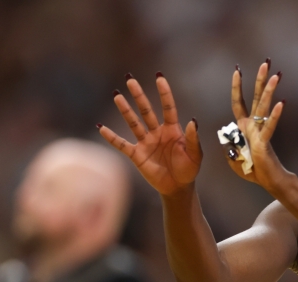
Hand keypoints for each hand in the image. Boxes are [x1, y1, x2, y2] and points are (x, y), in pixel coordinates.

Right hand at [99, 74, 201, 196]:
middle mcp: (157, 132)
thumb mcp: (195, 154)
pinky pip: (122, 145)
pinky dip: (112, 138)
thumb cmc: (189, 169)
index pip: (168, 107)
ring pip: (134, 123)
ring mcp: (146, 143)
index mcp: (172, 130)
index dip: (164, 93)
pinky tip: (102, 128)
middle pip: (146, 111)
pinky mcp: (137, 155)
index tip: (159, 77)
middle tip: (130, 80)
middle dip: (139, 96)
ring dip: (125, 110)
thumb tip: (193, 121)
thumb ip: (193, 138)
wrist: (178, 188)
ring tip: (117, 96)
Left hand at [228, 61, 288, 190]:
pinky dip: (274, 116)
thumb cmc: (252, 169)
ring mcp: (260, 132)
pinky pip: (269, 127)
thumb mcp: (232, 157)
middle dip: (260, 80)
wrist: (267, 180)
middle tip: (266, 62)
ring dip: (269, 91)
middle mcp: (252, 125)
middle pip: (256, 98)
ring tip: (276, 75)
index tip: (238, 70)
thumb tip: (224, 134)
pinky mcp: (264, 142)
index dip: (237, 87)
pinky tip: (282, 103)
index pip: (239, 102)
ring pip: (264, 107)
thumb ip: (227, 145)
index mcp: (243, 127)